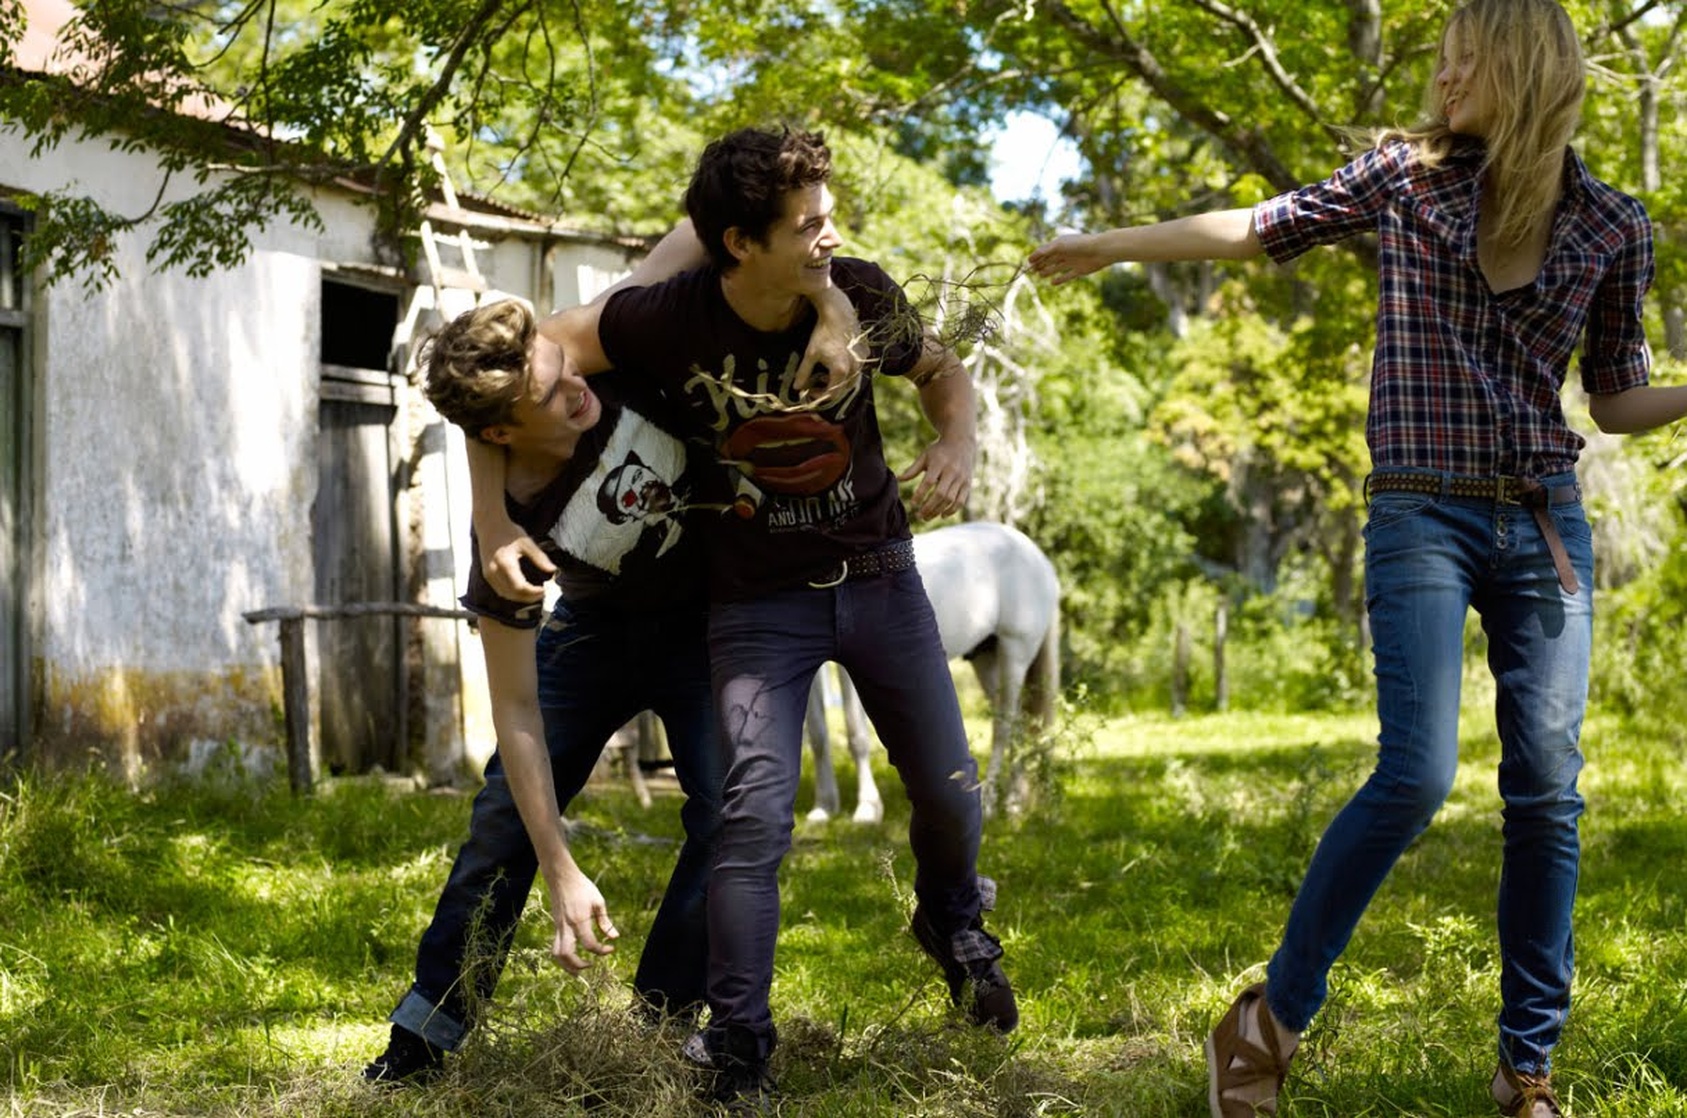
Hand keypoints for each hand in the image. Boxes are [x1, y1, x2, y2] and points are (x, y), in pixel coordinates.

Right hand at [482, 533, 554, 602]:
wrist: (489, 526)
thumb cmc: (509, 532)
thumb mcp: (527, 542)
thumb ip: (540, 558)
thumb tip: (553, 570)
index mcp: (505, 563)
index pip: (520, 586)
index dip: (533, 592)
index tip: (545, 589)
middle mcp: (494, 571)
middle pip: (512, 594)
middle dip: (529, 597)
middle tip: (543, 593)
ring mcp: (488, 574)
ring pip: (505, 594)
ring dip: (520, 598)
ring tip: (535, 594)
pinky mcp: (487, 575)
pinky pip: (500, 590)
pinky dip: (512, 594)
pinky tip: (523, 591)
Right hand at [548, 866, 617, 972]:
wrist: (562, 878)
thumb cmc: (582, 887)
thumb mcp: (598, 902)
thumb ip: (605, 922)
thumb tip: (615, 937)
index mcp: (579, 920)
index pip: (589, 944)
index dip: (602, 951)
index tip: (610, 949)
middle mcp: (566, 926)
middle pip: (567, 954)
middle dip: (578, 965)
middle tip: (590, 965)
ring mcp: (558, 927)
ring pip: (556, 953)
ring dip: (566, 965)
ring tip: (577, 970)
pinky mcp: (556, 926)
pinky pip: (555, 946)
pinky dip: (562, 956)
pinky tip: (572, 957)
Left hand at [795, 287, 864, 404]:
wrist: (839, 313)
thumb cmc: (823, 333)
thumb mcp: (810, 354)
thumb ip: (804, 373)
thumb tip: (796, 387)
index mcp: (840, 371)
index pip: (832, 394)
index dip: (819, 396)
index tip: (810, 391)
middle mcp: (854, 368)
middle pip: (843, 390)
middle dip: (829, 390)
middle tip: (817, 385)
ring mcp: (861, 361)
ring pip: (852, 380)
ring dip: (840, 382)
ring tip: (826, 375)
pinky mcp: (865, 353)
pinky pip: (858, 369)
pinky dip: (849, 371)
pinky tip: (838, 363)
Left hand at [899, 436, 973, 519]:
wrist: (962, 443)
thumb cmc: (939, 451)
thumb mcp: (925, 456)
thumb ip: (912, 469)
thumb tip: (899, 479)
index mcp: (939, 463)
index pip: (929, 482)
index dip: (920, 494)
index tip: (912, 504)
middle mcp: (952, 471)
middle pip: (940, 493)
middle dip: (929, 507)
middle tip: (919, 516)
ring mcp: (961, 478)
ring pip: (950, 499)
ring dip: (938, 511)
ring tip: (927, 517)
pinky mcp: (967, 484)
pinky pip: (960, 501)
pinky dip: (952, 510)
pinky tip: (942, 515)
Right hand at [1027, 233, 1109, 285]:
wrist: (1100, 250)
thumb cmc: (1079, 245)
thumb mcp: (1059, 246)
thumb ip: (1045, 251)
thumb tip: (1031, 258)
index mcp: (1061, 244)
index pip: (1046, 250)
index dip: (1037, 256)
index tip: (1028, 262)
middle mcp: (1066, 253)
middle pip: (1050, 259)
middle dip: (1041, 264)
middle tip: (1032, 270)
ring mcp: (1073, 262)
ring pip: (1057, 267)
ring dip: (1048, 271)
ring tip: (1040, 275)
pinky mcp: (1079, 271)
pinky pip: (1067, 276)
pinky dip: (1060, 279)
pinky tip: (1052, 283)